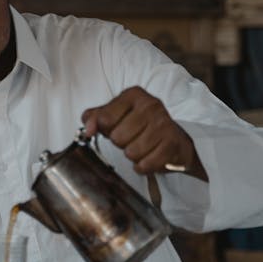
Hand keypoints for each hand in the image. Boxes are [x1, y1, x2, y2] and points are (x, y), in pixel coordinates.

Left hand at [81, 87, 206, 180]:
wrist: (174, 139)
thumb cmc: (140, 126)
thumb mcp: (114, 116)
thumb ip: (94, 118)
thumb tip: (88, 129)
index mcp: (133, 94)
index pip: (104, 119)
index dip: (106, 130)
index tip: (114, 128)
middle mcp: (150, 105)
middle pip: (117, 138)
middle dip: (121, 143)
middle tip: (132, 138)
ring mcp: (163, 124)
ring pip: (131, 152)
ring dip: (133, 156)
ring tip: (142, 147)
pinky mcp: (172, 144)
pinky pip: (145, 164)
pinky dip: (144, 166)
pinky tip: (150, 157)